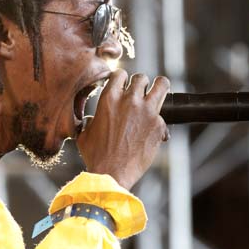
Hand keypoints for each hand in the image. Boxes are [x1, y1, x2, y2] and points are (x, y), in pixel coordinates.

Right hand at [76, 70, 169, 189]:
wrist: (112, 173)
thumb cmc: (96, 156)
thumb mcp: (85, 134)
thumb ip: (90, 121)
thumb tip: (92, 121)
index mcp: (109, 99)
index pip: (120, 74)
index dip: (123, 80)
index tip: (125, 87)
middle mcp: (129, 100)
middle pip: (141, 78)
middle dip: (142, 85)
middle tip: (142, 94)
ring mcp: (147, 111)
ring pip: (162, 85)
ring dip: (160, 88)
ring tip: (160, 91)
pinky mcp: (159, 125)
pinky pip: (163, 117)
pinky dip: (159, 124)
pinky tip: (154, 134)